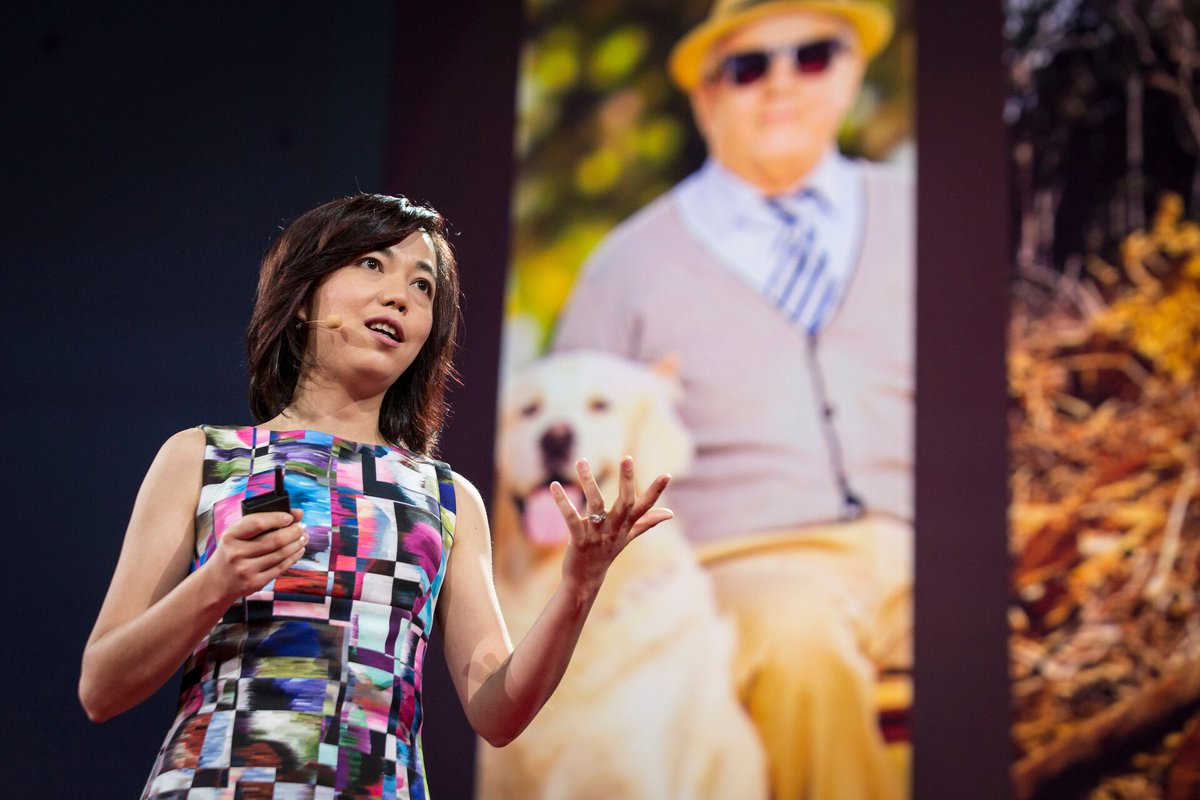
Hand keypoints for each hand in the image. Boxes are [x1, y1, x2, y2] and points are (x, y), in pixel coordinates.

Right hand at [203, 508, 306, 603]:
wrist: (216, 582)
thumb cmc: (231, 552)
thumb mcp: (237, 535)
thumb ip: (262, 522)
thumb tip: (297, 513)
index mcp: (230, 536)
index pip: (257, 523)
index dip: (277, 518)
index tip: (290, 517)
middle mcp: (236, 553)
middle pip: (274, 540)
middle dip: (293, 532)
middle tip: (302, 527)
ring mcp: (245, 570)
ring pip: (280, 554)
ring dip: (297, 544)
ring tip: (303, 537)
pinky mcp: (255, 582)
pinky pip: (280, 568)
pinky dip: (293, 557)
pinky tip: (298, 551)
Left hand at [551, 456, 672, 593]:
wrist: (586, 579)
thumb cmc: (607, 553)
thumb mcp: (628, 537)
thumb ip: (647, 522)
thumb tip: (670, 513)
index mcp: (626, 526)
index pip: (645, 507)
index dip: (656, 491)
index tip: (667, 475)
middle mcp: (614, 529)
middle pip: (625, 503)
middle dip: (627, 481)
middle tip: (627, 458)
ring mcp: (597, 535)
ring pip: (596, 504)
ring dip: (588, 481)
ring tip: (581, 461)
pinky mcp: (579, 540)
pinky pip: (571, 518)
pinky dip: (562, 502)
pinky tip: (555, 486)